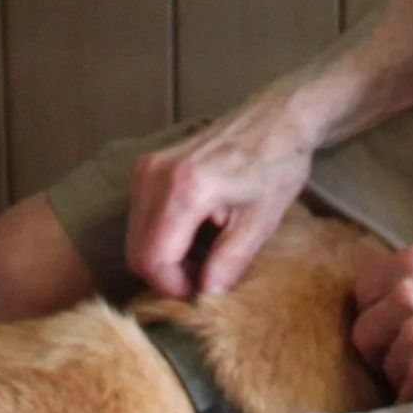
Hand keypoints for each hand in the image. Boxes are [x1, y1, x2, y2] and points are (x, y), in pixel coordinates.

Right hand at [123, 107, 318, 298]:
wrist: (275, 118)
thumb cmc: (276, 165)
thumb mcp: (261, 221)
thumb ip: (229, 261)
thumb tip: (206, 294)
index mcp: (186, 187)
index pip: (152, 258)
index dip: (172, 286)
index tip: (201, 291)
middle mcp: (156, 174)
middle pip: (137, 251)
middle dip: (167, 275)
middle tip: (205, 276)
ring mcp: (147, 166)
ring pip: (136, 237)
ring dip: (164, 257)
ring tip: (204, 255)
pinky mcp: (146, 165)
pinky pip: (140, 217)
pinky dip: (161, 236)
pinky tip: (194, 235)